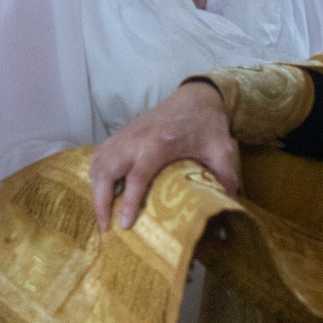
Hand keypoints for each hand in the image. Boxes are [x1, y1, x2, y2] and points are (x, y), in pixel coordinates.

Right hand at [87, 80, 240, 230]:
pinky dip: (96, 173)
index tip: (124, 225)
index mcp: (158, 143)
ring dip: (95, 188)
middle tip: (106, 226)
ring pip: (98, 163)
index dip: (128, 203)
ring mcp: (125, 134)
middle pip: (106, 171)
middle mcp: (136, 138)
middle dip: (101, 201)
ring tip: (101, 212)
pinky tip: (101, 188)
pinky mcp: (122, 132)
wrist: (196, 96)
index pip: (136, 177)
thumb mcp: (221, 151)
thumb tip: (227, 207)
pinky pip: (99, 154)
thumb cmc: (207, 124)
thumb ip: (225, 178)